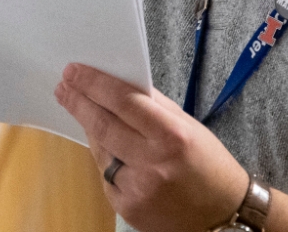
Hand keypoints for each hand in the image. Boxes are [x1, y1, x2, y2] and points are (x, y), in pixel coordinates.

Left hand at [56, 64, 248, 231]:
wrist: (224, 216)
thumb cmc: (209, 165)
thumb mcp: (188, 126)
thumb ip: (153, 105)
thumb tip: (116, 83)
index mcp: (172, 136)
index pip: (122, 101)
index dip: (93, 84)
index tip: (73, 71)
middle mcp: (153, 164)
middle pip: (102, 125)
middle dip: (78, 102)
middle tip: (63, 86)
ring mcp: (138, 189)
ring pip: (100, 150)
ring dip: (91, 130)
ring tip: (86, 112)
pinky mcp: (128, 208)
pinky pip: (106, 176)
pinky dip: (106, 160)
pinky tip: (114, 151)